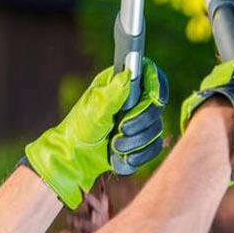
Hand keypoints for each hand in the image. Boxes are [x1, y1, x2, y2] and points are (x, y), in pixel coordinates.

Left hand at [24, 59, 167, 208]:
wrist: (76, 156)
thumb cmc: (81, 127)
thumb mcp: (93, 109)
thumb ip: (112, 94)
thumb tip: (127, 75)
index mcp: (122, 83)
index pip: (151, 75)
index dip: (157, 85)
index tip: (155, 99)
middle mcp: (135, 99)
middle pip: (156, 105)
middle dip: (139, 122)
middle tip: (120, 129)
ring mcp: (141, 120)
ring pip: (156, 129)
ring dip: (135, 142)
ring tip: (114, 145)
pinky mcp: (143, 140)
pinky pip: (154, 147)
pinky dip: (139, 155)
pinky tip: (122, 157)